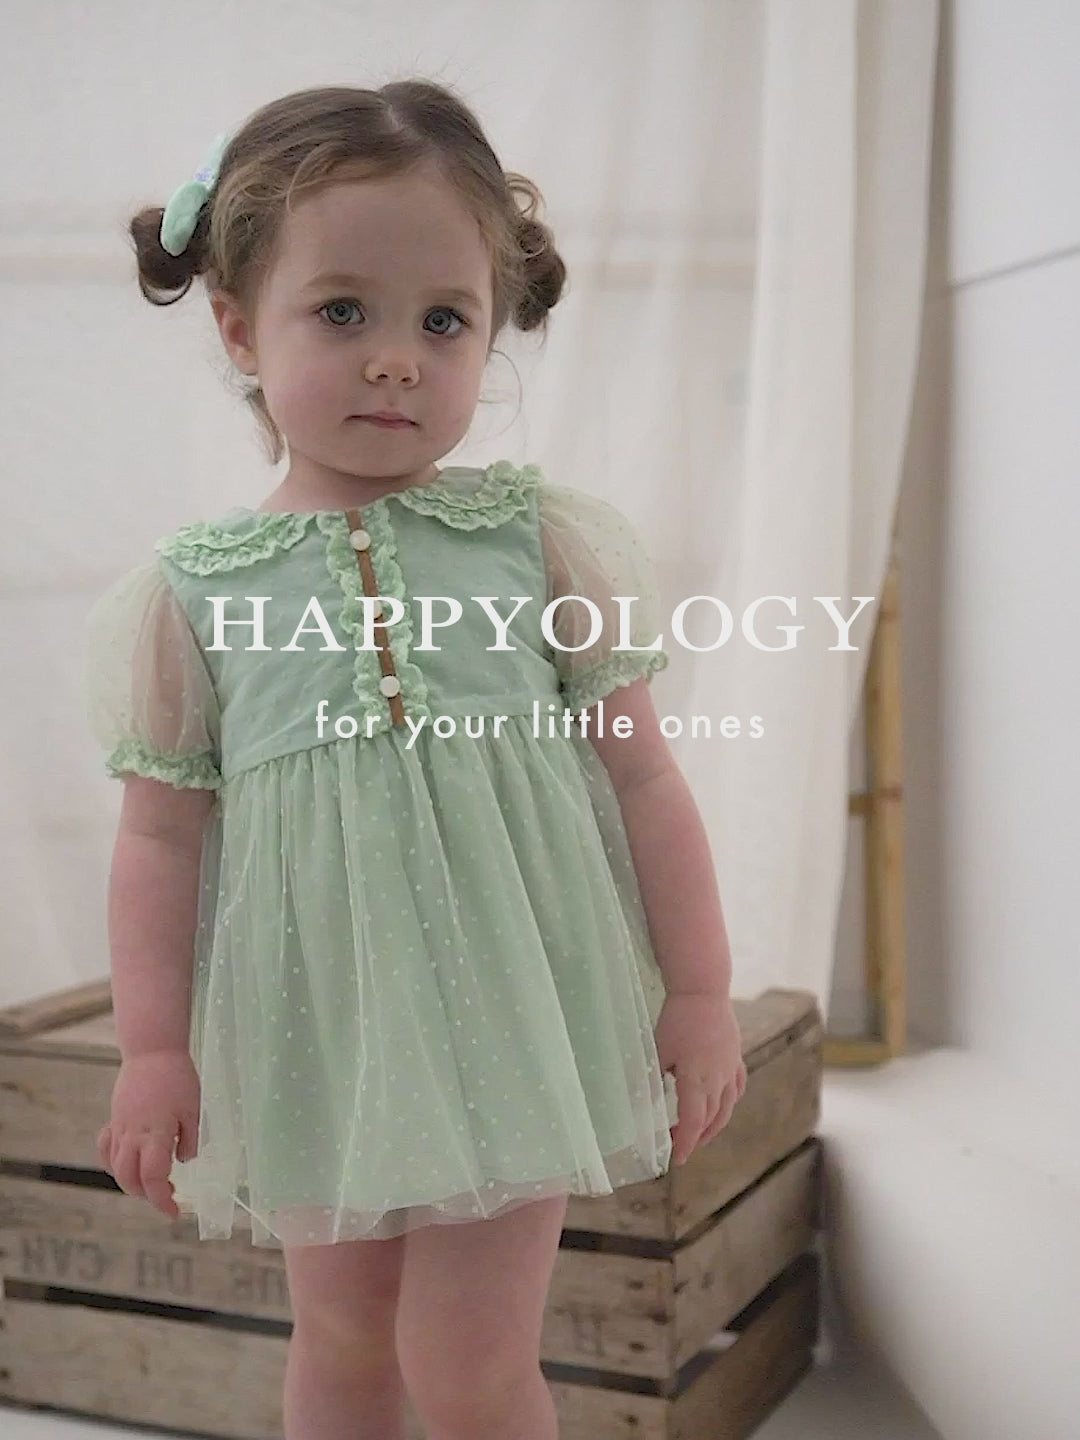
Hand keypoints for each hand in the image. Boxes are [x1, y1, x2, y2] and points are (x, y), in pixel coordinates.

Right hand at [96, 1049, 200, 1220]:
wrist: (152, 1051)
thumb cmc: (178, 1078)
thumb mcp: (195, 1109)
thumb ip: (190, 1139)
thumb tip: (184, 1161)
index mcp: (155, 1133)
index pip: (154, 1178)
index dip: (163, 1200)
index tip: (175, 1212)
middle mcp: (133, 1135)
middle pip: (130, 1179)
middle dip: (147, 1195)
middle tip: (169, 1194)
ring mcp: (120, 1128)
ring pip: (116, 1167)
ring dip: (131, 1182)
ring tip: (152, 1181)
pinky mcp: (115, 1119)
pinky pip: (107, 1149)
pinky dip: (114, 1163)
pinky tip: (129, 1163)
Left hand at [654, 991, 746, 1165]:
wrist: (704, 990)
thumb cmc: (676, 1019)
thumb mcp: (658, 1051)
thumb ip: (653, 1079)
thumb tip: (643, 1103)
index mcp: (697, 1080)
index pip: (693, 1121)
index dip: (685, 1143)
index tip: (676, 1159)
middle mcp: (719, 1079)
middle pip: (712, 1118)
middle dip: (698, 1136)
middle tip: (682, 1146)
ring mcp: (731, 1067)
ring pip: (727, 1106)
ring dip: (715, 1124)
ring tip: (702, 1133)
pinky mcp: (735, 1055)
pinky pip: (737, 1087)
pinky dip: (729, 1101)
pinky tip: (723, 1103)